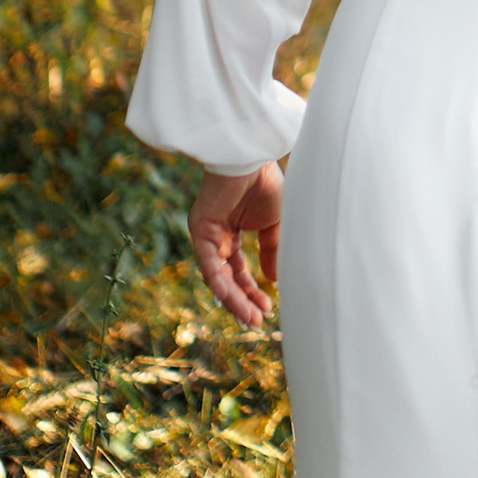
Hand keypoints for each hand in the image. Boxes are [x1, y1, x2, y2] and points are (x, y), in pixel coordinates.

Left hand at [190, 163, 282, 327]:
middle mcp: (218, 236)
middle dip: (243, 301)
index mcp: (234, 232)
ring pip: (217, 276)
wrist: (254, 155)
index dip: (252, 291)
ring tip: (250, 318)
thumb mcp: (277, 224)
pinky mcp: (200, 229)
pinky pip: (208, 263)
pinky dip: (221, 282)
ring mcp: (206, 234)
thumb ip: (274, 251)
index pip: (240, 270)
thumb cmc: (267, 181)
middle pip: (227, 278)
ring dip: (233, 299)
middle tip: (258, 322)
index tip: (268, 309)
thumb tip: (275, 280)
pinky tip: (234, 299)